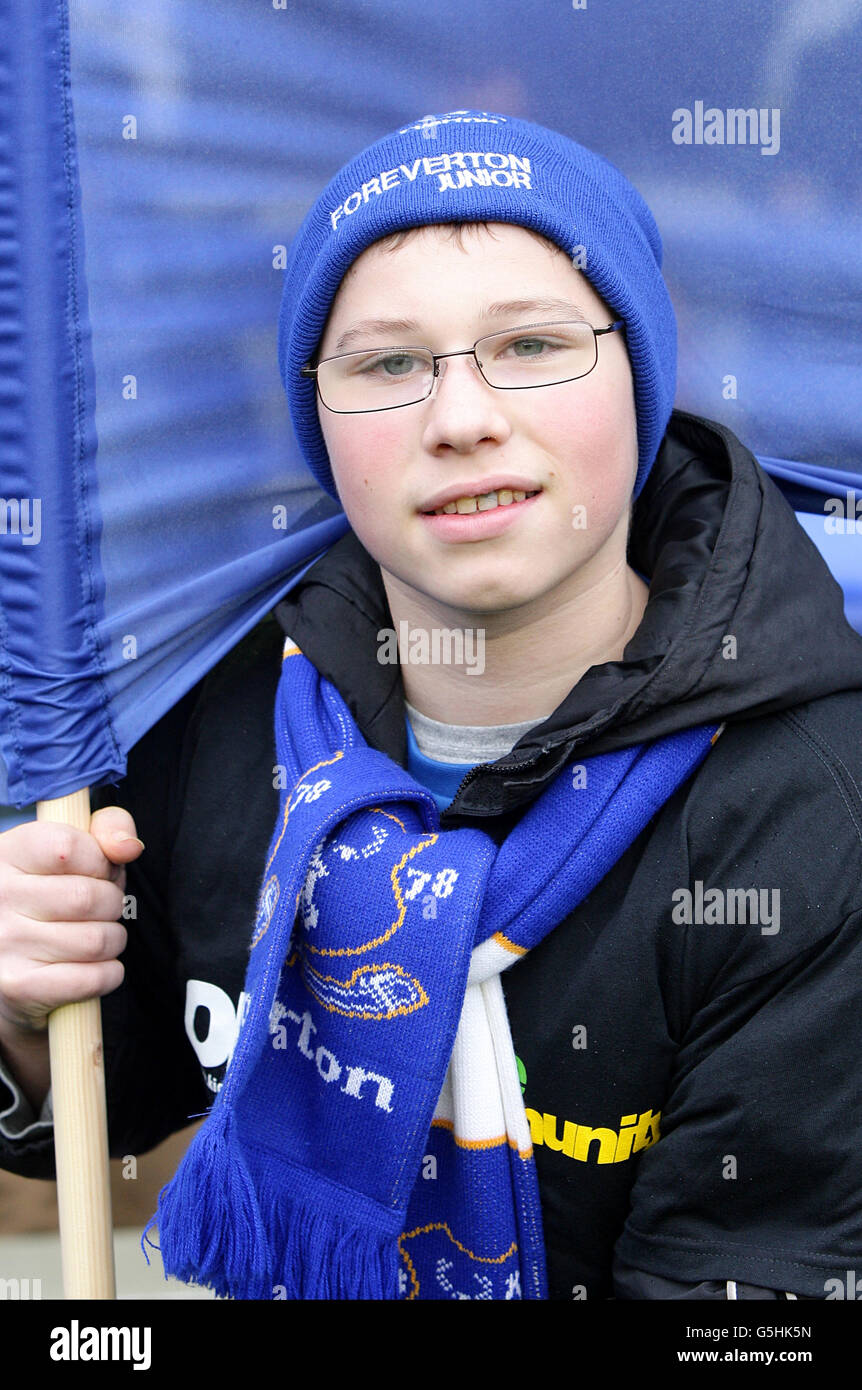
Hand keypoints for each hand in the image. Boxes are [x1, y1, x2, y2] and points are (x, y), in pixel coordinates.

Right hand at [0, 807, 143, 1036]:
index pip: (67, 846)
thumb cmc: (47, 903)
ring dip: (112, 942)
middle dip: (111, 905)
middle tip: (99, 911)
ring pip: (98, 940)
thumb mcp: (68, 855)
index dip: (99, 861)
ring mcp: (5, 944)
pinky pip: (94, 978)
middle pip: (89, 898)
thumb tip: (129, 847)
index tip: (96, 872)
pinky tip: (92, 968)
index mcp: (7, 855)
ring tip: (94, 939)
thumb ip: (104, 831)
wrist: (9, 972)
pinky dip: (108, 974)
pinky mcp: (20, 987)